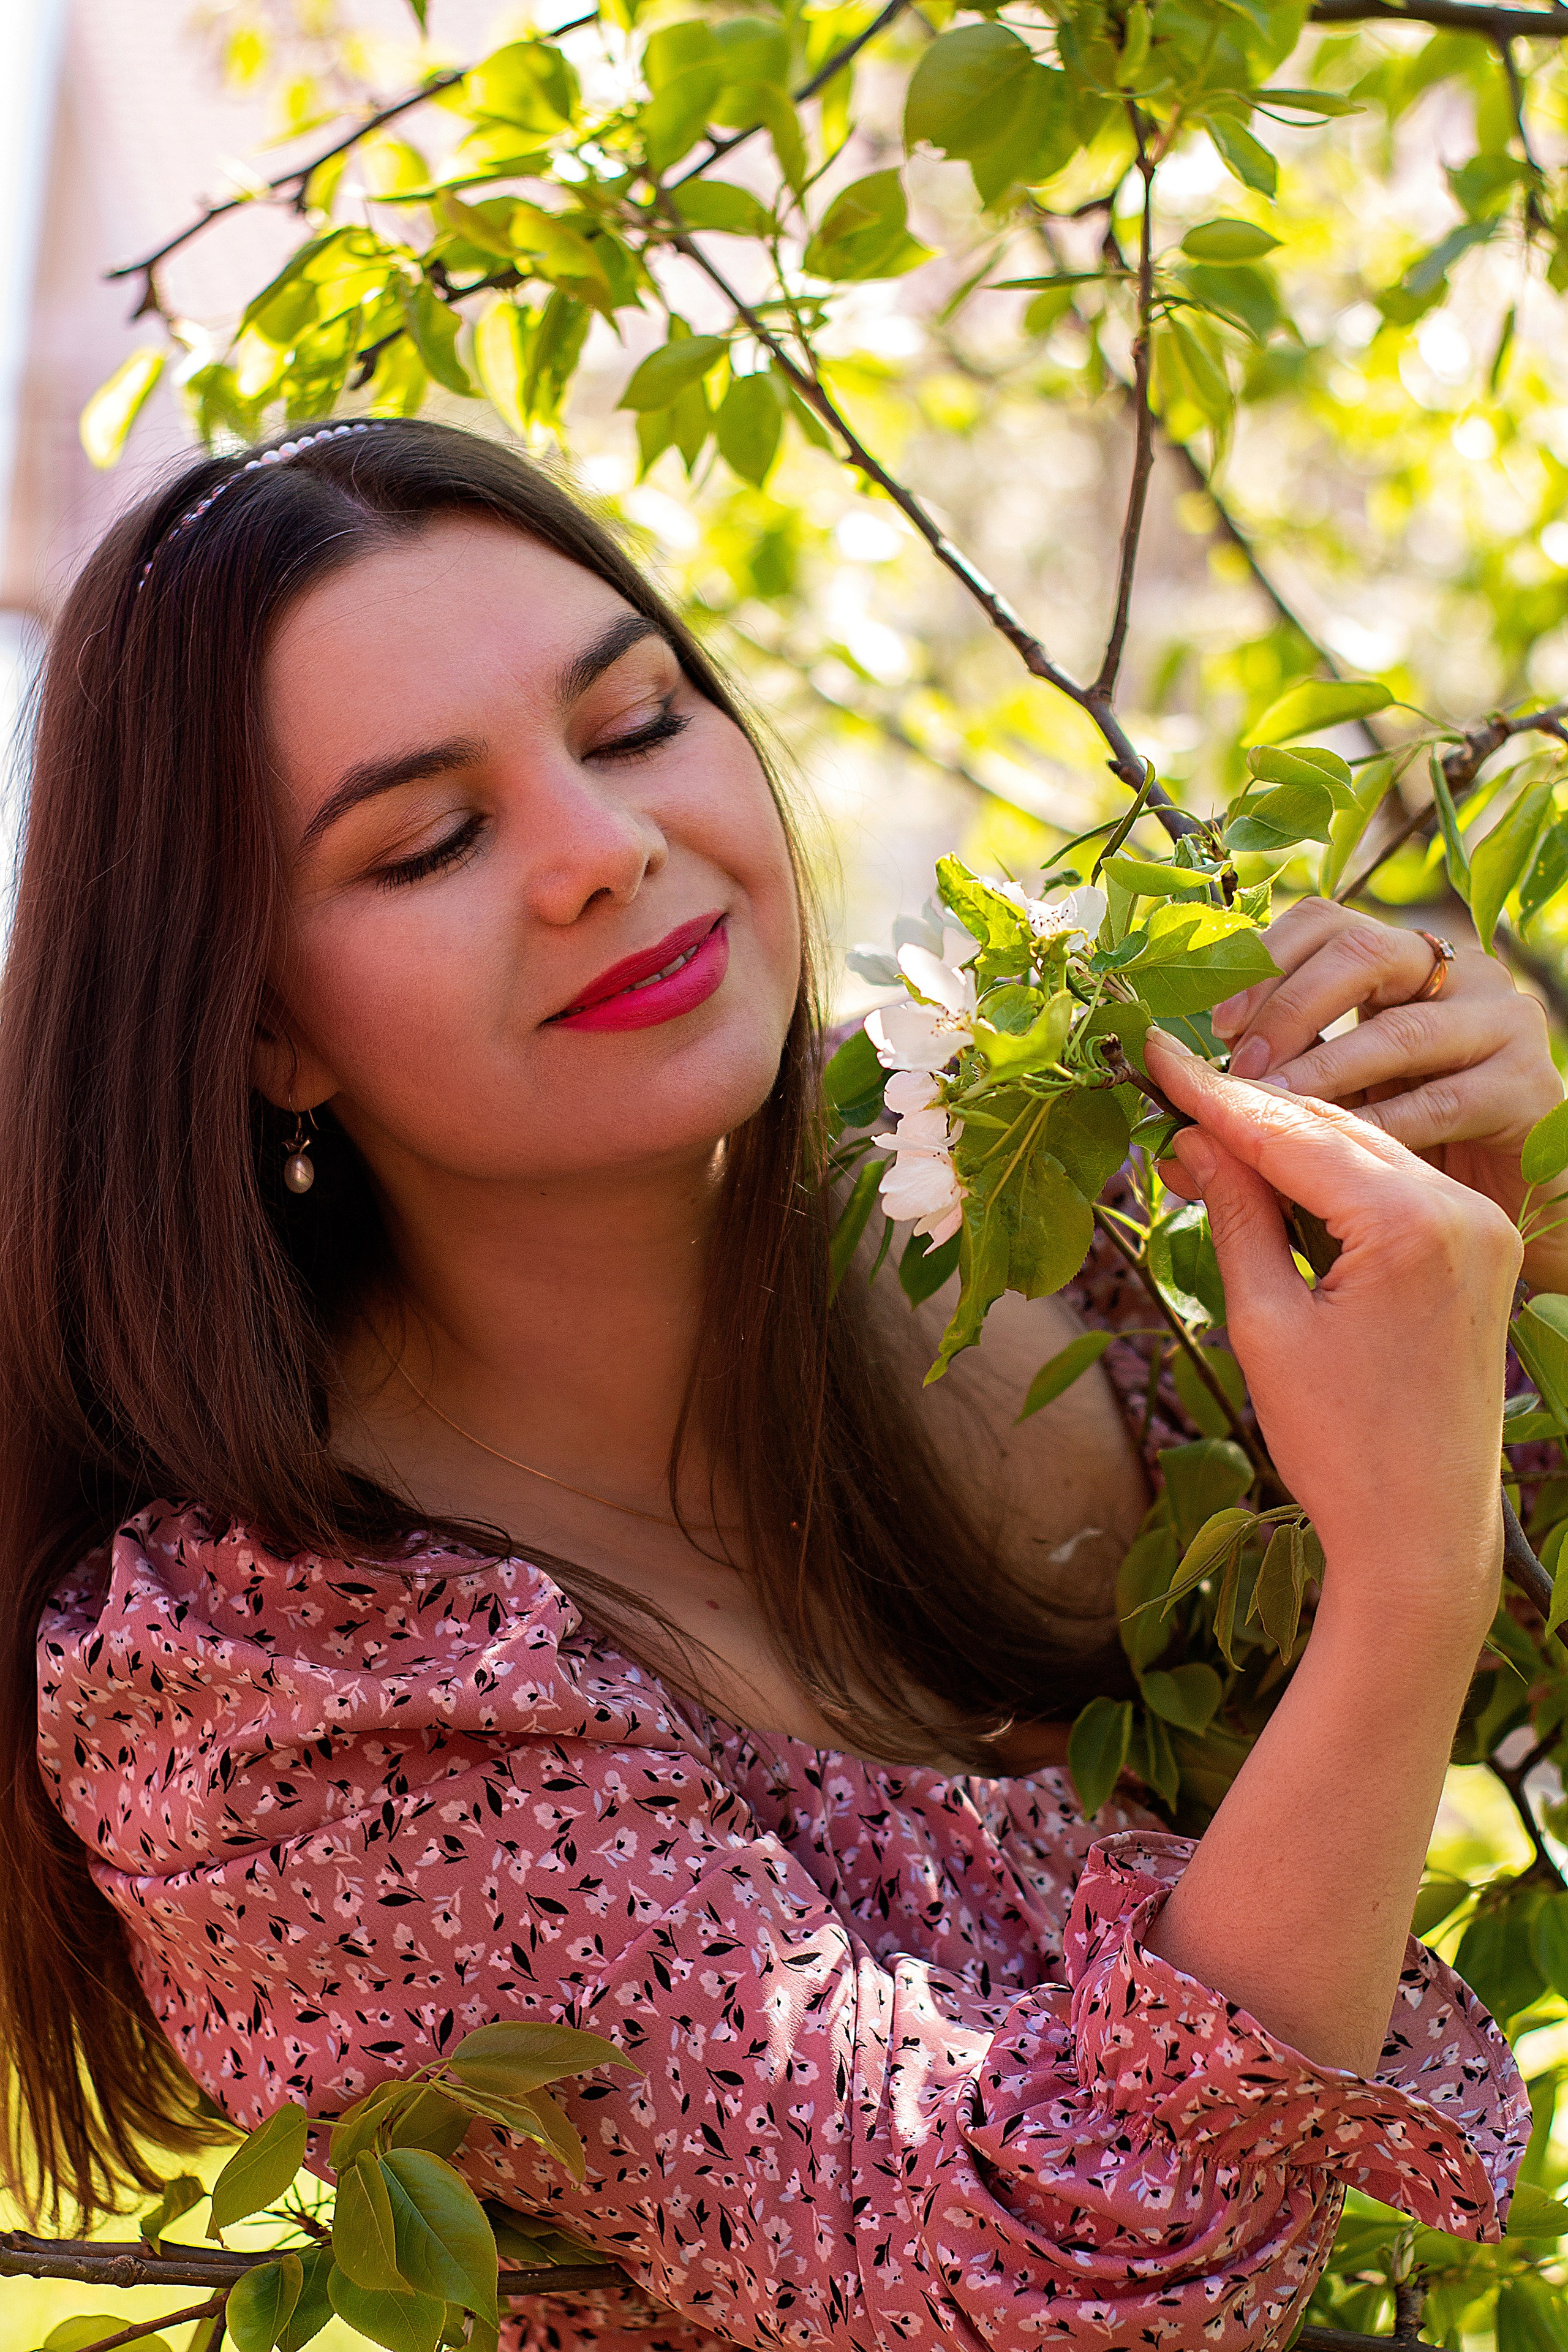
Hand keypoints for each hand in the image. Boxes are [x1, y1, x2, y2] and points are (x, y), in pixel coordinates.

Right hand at [1142, 1027, 1520, 2071]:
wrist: (1425, 1537)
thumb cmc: (1338, 1447)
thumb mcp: (1265, 1323)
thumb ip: (1236, 1214)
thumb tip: (1194, 1136)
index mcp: (1410, 1222)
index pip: (1288, 1132)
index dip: (1210, 1094)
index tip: (1153, 1049)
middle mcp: (1459, 1207)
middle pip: (1330, 1128)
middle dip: (1246, 1111)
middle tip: (1163, 1094)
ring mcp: (1478, 1227)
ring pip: (1362, 1150)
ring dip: (1286, 1142)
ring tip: (1201, 1141)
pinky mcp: (1480, 1252)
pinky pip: (1393, 1186)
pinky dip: (1332, 1177)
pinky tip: (1272, 1176)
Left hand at [1209, 897, 1566, 1289]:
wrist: (1512, 1198)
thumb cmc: (1410, 1147)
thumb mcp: (1335, 1109)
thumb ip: (1267, 1108)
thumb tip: (1174, 1144)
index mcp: (1399, 961)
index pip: (1322, 920)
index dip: (1263, 960)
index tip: (1213, 1022)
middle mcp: (1455, 974)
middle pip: (1362, 949)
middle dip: (1289, 1005)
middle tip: (1243, 1065)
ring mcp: (1501, 1023)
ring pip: (1401, 1030)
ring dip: (1325, 1072)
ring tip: (1273, 1110)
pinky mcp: (1527, 1085)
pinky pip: (1443, 1100)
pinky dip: (1383, 1127)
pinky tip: (1336, 1157)